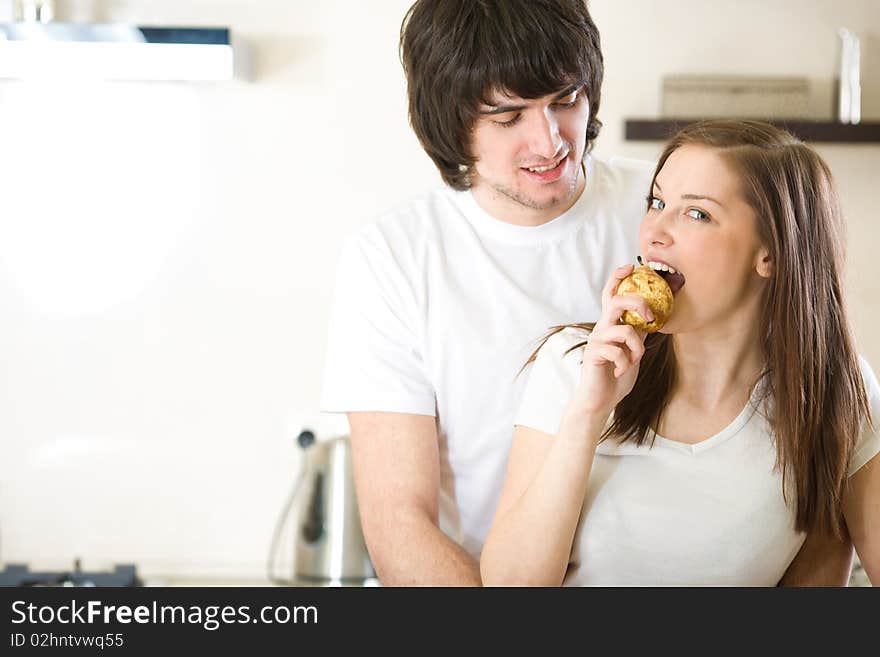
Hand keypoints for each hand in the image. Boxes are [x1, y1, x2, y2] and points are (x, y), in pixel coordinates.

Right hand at [570, 264, 650, 420]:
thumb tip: (651, 319)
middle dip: (637, 303)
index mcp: (610, 324)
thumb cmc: (615, 376)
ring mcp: (597, 340)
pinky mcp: (594, 354)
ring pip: (624, 329)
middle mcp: (601, 328)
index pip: (611, 294)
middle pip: (616, 300)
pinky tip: (619, 372)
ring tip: (633, 361)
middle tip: (650, 315)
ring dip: (637, 347)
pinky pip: (618, 352)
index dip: (618, 278)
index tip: (630, 266)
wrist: (599, 400)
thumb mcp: (633, 351)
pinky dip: (625, 364)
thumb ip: (637, 334)